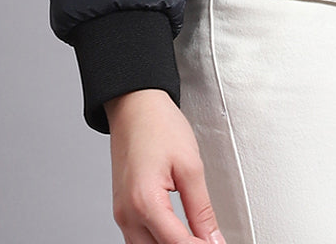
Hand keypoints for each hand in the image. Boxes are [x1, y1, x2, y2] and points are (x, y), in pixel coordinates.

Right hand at [105, 89, 225, 243]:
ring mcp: (122, 214)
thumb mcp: (191, 166)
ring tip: (198, 238)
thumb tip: (213, 239)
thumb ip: (202, 210)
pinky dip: (158, 242)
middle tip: (211, 241)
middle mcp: (127, 214)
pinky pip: (138, 240)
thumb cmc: (158, 125)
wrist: (135, 105)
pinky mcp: (122, 211)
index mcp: (145, 202)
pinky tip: (177, 237)